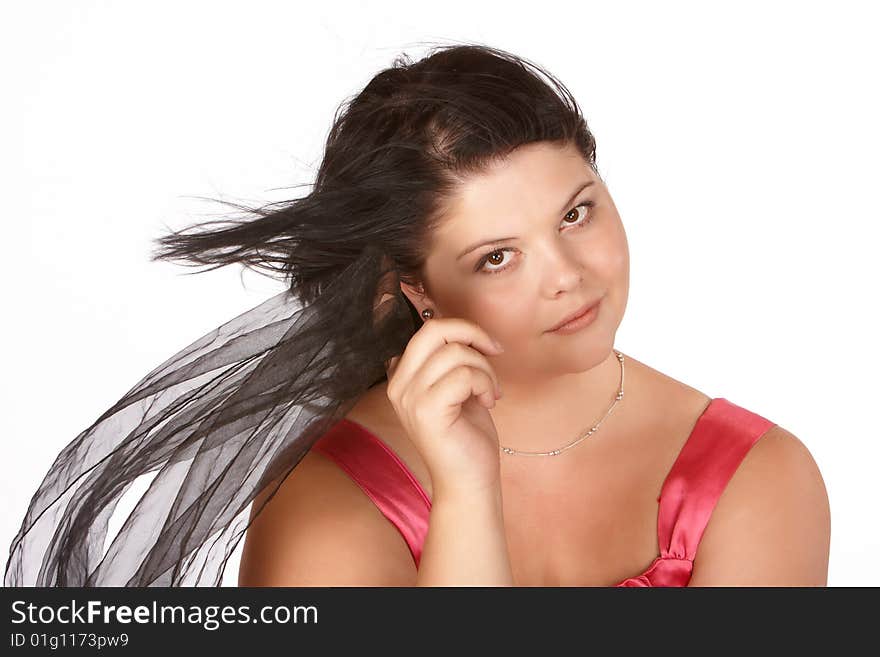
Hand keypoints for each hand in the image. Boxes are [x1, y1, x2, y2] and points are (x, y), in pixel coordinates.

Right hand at [385, 318, 504, 497]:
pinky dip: (485, 384)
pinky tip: (489, 402)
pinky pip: (464, 375)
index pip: (427, 330)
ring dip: (485, 369)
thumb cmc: (466, 435)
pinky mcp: (427, 411)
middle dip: (472, 333)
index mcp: (402, 377)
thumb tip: (464, 331)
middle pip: (434, 330)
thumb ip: (451, 359)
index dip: (462, 331)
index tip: (485, 349)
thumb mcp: (455, 388)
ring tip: (491, 391)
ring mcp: (410, 398)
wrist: (468, 482)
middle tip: (495, 352)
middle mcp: (398, 386)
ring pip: (455, 353)